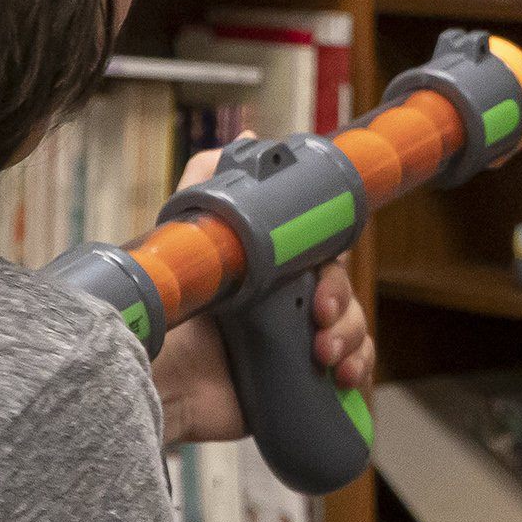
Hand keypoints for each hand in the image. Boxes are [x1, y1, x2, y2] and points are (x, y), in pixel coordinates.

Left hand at [149, 143, 375, 448]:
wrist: (163, 382)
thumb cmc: (171, 316)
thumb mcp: (186, 241)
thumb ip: (208, 184)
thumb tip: (252, 138)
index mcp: (271, 272)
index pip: (323, 256)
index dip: (332, 262)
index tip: (325, 271)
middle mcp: (288, 306)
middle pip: (344, 292)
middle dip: (341, 303)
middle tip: (320, 316)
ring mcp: (298, 345)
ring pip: (354, 328)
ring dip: (351, 336)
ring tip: (325, 355)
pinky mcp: (302, 383)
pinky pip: (351, 368)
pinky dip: (358, 366)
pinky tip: (342, 375)